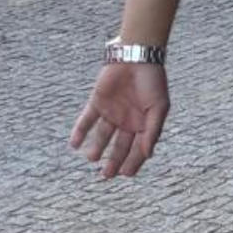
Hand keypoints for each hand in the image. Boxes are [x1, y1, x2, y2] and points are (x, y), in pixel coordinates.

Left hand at [70, 61, 169, 179]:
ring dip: (96, 148)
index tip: (126, 174)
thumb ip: (153, 131)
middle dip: (113, 161)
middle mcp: (126, 121)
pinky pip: (86, 120)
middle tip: (106, 175)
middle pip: (119, 146)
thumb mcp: (158, 108)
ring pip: (101, 136)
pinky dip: (80, 132)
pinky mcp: (97, 103)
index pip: (137, 149)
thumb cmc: (153, 81)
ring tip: (92, 158)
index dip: (133, 162)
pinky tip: (74, 144)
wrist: (137, 57)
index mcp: (143, 124)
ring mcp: (111, 113)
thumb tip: (148, 154)